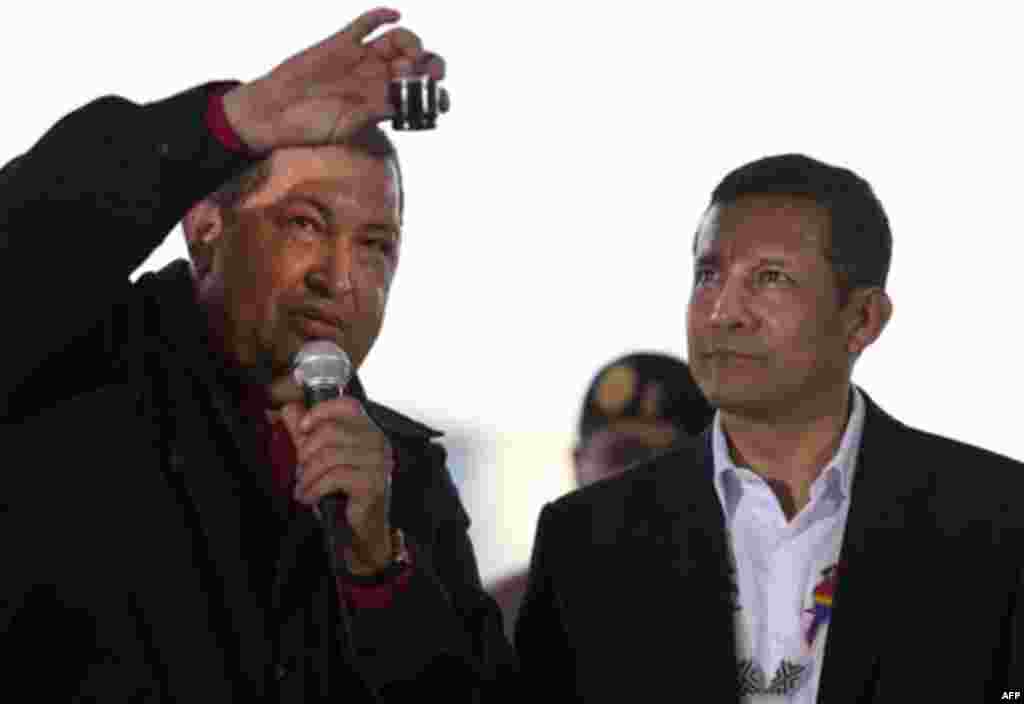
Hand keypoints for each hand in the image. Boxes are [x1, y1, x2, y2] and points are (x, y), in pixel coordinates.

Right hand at [222, 7, 445, 151]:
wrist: (274, 111)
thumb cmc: (309, 127)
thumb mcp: (344, 126)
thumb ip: (372, 114)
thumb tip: (397, 106)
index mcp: (384, 102)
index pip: (420, 95)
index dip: (435, 94)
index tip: (439, 98)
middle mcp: (377, 78)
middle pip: (416, 64)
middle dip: (430, 65)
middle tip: (429, 72)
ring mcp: (361, 58)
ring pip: (398, 41)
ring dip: (411, 42)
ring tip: (410, 53)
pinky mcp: (341, 42)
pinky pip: (366, 24)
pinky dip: (382, 15)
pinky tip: (395, 14)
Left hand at [279, 396, 395, 574]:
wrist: (363, 528)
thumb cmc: (345, 491)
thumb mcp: (321, 458)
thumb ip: (306, 433)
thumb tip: (289, 408)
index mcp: (369, 430)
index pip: (347, 406)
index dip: (320, 412)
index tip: (302, 428)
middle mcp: (378, 442)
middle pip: (330, 431)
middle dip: (306, 452)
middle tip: (300, 471)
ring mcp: (378, 462)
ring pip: (329, 455)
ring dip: (307, 474)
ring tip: (303, 486)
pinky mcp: (372, 483)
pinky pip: (334, 476)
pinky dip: (314, 488)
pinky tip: (308, 497)